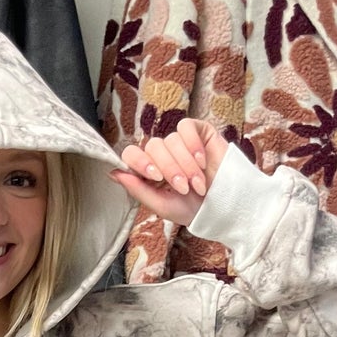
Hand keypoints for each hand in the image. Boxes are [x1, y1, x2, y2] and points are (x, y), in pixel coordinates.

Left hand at [111, 120, 227, 225]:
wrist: (223, 205)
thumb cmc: (193, 209)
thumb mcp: (162, 205)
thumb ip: (137, 189)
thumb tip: (113, 173)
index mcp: (149, 169)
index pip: (132, 154)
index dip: (140, 161)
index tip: (155, 176)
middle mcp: (162, 153)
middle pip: (153, 146)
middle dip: (169, 169)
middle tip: (183, 187)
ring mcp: (179, 141)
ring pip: (171, 140)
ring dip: (186, 164)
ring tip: (198, 183)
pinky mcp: (197, 131)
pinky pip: (186, 127)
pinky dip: (193, 145)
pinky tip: (202, 161)